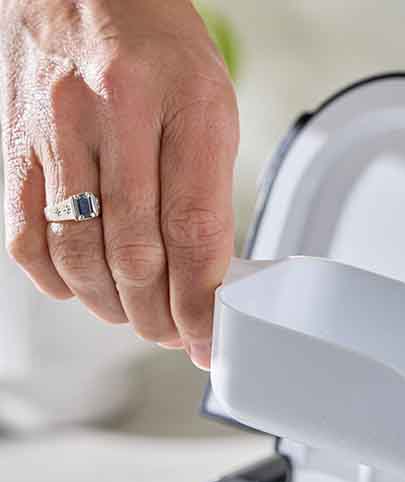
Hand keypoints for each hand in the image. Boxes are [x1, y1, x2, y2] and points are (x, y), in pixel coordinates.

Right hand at [1, 0, 237, 367]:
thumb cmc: (156, 46)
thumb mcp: (211, 107)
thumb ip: (209, 190)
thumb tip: (210, 279)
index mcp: (185, 104)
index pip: (194, 230)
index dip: (201, 301)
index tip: (209, 337)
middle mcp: (117, 113)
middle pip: (137, 253)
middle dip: (160, 314)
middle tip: (175, 334)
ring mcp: (58, 128)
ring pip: (81, 253)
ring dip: (113, 305)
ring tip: (136, 317)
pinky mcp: (15, 142)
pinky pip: (27, 234)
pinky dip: (58, 279)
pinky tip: (84, 288)